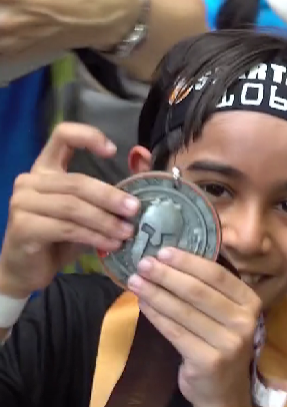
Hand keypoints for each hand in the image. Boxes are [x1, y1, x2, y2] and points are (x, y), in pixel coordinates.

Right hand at [0, 123, 138, 297]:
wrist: (27, 270)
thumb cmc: (60, 237)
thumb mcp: (90, 210)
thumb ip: (112, 186)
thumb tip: (143, 154)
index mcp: (46, 168)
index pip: (62, 136)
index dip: (88, 136)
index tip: (113, 151)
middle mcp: (30, 181)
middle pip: (77, 182)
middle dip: (110, 196)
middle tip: (135, 210)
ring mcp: (22, 203)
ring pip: (73, 207)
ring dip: (105, 221)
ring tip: (127, 233)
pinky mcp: (23, 227)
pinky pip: (66, 228)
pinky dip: (94, 237)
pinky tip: (111, 245)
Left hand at [128, 248, 261, 406]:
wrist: (224, 390)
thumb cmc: (221, 344)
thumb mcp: (227, 315)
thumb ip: (211, 291)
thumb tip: (173, 259)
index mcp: (251, 303)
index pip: (218, 275)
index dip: (188, 262)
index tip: (163, 251)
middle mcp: (244, 322)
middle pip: (199, 291)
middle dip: (167, 275)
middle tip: (143, 263)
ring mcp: (228, 343)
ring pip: (184, 311)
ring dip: (156, 293)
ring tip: (135, 281)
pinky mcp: (208, 361)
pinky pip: (175, 332)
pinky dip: (156, 315)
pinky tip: (143, 304)